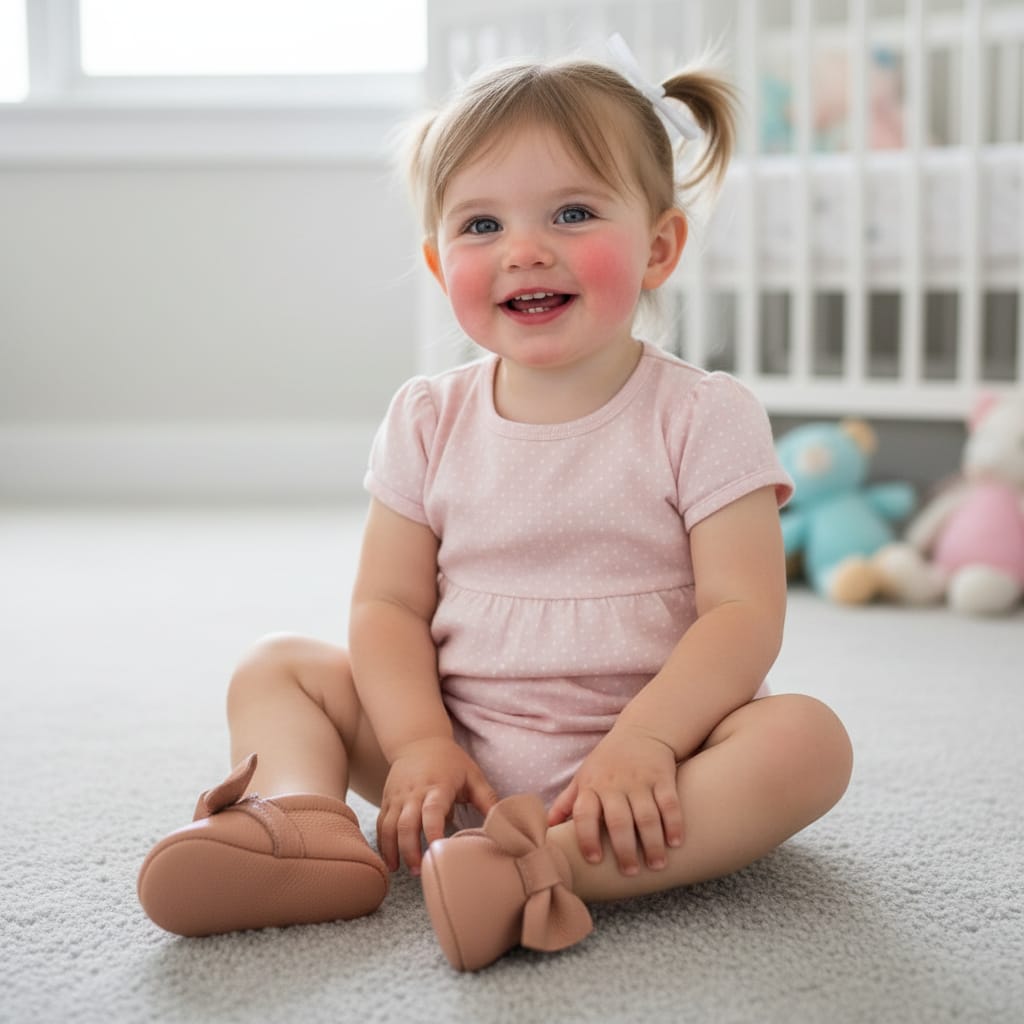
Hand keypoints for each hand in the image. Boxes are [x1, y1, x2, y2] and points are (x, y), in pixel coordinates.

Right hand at [377, 737, 497, 874]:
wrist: (419, 741)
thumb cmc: (451, 761)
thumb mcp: (473, 775)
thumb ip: (488, 800)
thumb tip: (503, 824)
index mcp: (439, 786)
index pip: (433, 811)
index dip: (434, 832)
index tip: (438, 850)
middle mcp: (415, 792)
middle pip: (406, 824)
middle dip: (410, 850)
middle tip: (420, 871)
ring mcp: (398, 796)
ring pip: (389, 826)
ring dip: (393, 850)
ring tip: (400, 870)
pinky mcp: (387, 799)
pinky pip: (381, 823)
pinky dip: (382, 844)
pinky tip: (389, 861)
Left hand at [547, 725, 682, 875]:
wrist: (641, 730)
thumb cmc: (607, 762)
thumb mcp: (583, 777)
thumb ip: (567, 802)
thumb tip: (545, 827)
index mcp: (591, 786)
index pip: (584, 814)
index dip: (587, 838)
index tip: (595, 860)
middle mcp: (614, 784)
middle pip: (618, 820)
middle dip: (624, 849)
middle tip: (630, 872)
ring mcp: (640, 780)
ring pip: (647, 815)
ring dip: (652, 843)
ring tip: (656, 865)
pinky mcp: (662, 777)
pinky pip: (669, 803)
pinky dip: (673, 823)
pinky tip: (675, 842)